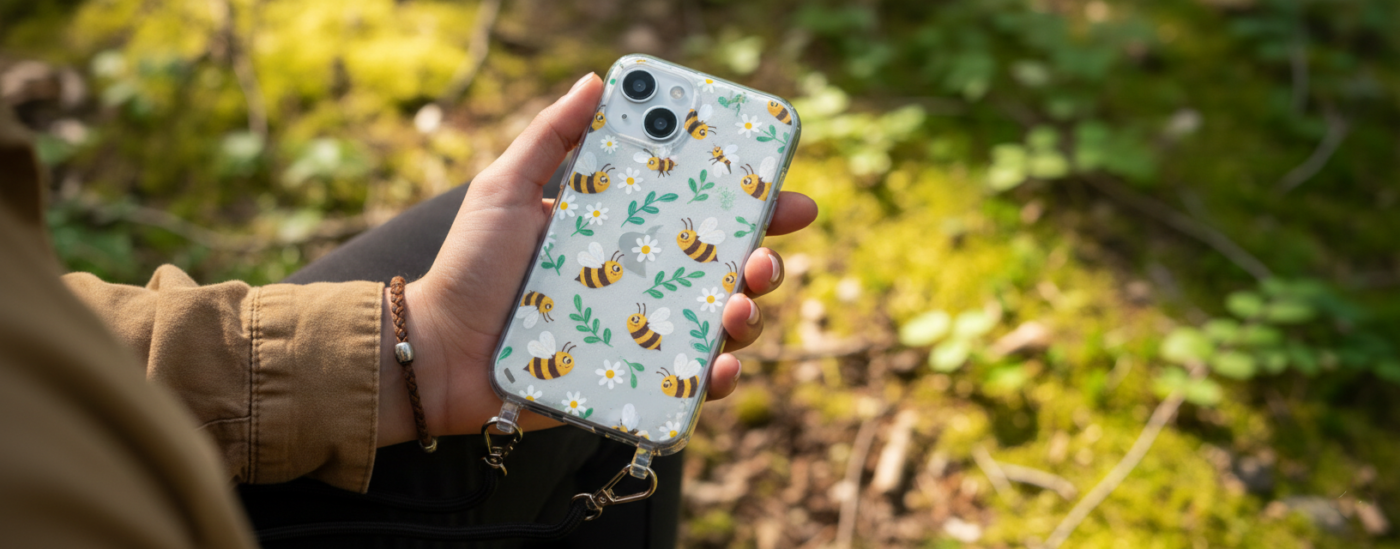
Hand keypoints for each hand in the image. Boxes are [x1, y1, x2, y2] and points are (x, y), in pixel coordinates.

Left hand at [377, 73, 817, 445]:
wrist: (434, 351)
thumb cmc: (470, 269)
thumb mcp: (505, 190)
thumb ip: (548, 137)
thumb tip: (596, 81)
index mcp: (625, 234)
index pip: (700, 214)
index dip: (750, 202)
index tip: (781, 189)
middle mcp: (643, 283)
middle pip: (727, 270)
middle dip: (764, 260)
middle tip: (764, 256)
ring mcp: (642, 334)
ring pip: (720, 326)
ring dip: (748, 316)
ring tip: (740, 309)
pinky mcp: (632, 384)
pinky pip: (688, 385)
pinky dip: (715, 378)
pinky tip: (720, 366)